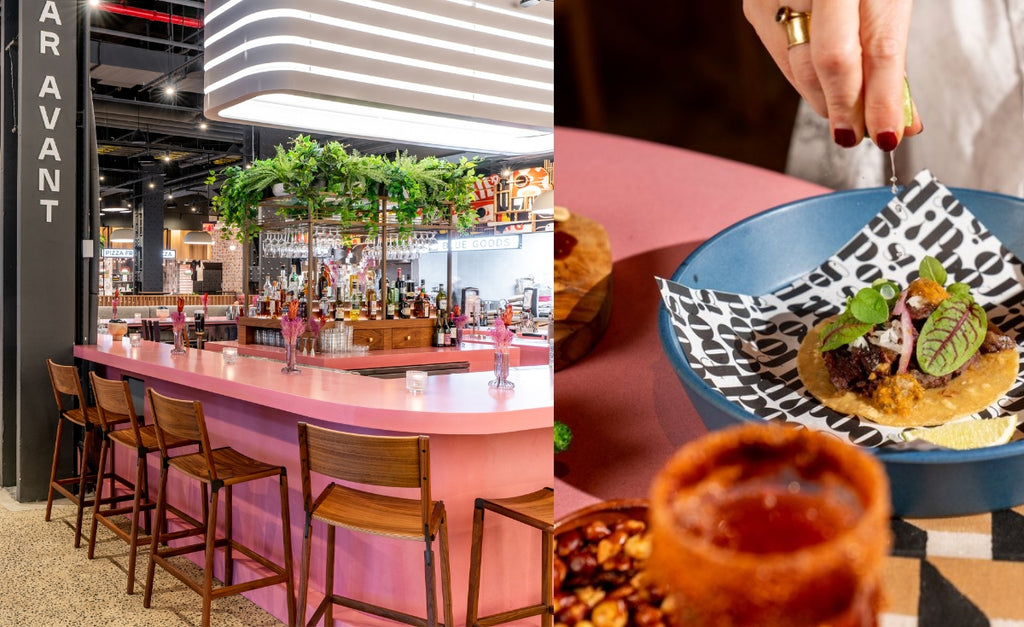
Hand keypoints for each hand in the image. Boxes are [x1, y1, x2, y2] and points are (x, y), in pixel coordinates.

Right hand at [743, 0, 922, 150]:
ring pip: (800, 68)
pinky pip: (783, 57)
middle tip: (860, 134)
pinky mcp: (757, 6)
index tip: (888, 133)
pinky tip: (823, 89)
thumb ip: (889, 50)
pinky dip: (806, 80)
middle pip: (829, 62)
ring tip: (847, 117)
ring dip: (827, 100)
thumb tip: (898, 115)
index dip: (882, 98)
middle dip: (847, 108)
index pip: (876, 47)